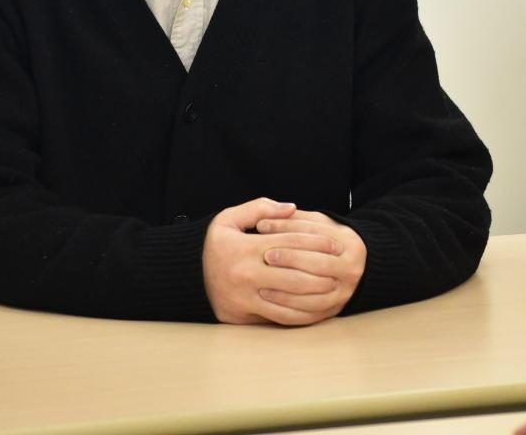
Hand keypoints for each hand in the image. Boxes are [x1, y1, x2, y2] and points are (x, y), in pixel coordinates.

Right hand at [202, 198, 346, 325]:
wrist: (185, 278)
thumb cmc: (214, 245)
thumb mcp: (228, 219)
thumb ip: (259, 209)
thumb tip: (292, 208)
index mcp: (244, 248)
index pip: (289, 243)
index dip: (316, 242)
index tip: (336, 242)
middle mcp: (245, 274)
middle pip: (294, 274)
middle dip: (322, 271)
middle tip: (340, 268)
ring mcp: (244, 298)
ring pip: (289, 299)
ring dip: (315, 295)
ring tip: (333, 287)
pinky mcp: (243, 316)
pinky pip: (277, 317)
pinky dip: (299, 314)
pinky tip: (314, 307)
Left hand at [253, 209, 365, 321]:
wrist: (358, 269)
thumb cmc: (327, 242)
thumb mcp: (318, 224)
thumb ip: (293, 220)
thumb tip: (262, 224)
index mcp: (347, 243)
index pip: (316, 233)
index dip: (288, 228)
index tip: (263, 227)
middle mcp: (350, 269)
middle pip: (319, 264)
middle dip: (291, 259)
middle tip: (267, 256)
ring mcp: (343, 293)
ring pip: (315, 294)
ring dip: (286, 289)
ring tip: (263, 282)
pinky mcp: (332, 311)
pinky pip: (308, 315)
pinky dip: (286, 308)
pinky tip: (268, 300)